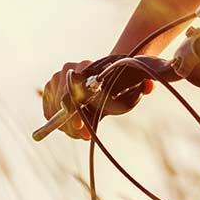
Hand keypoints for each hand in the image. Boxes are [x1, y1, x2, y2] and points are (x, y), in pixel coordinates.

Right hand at [39, 59, 153, 139]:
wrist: (99, 77)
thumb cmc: (113, 84)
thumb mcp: (126, 88)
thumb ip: (140, 86)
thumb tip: (150, 86)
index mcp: (85, 65)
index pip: (75, 87)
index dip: (76, 109)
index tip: (81, 125)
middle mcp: (67, 69)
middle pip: (62, 100)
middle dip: (71, 121)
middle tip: (82, 133)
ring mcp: (55, 78)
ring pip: (54, 107)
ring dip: (66, 124)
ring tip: (79, 132)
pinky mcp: (49, 89)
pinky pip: (48, 110)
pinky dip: (57, 122)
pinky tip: (70, 127)